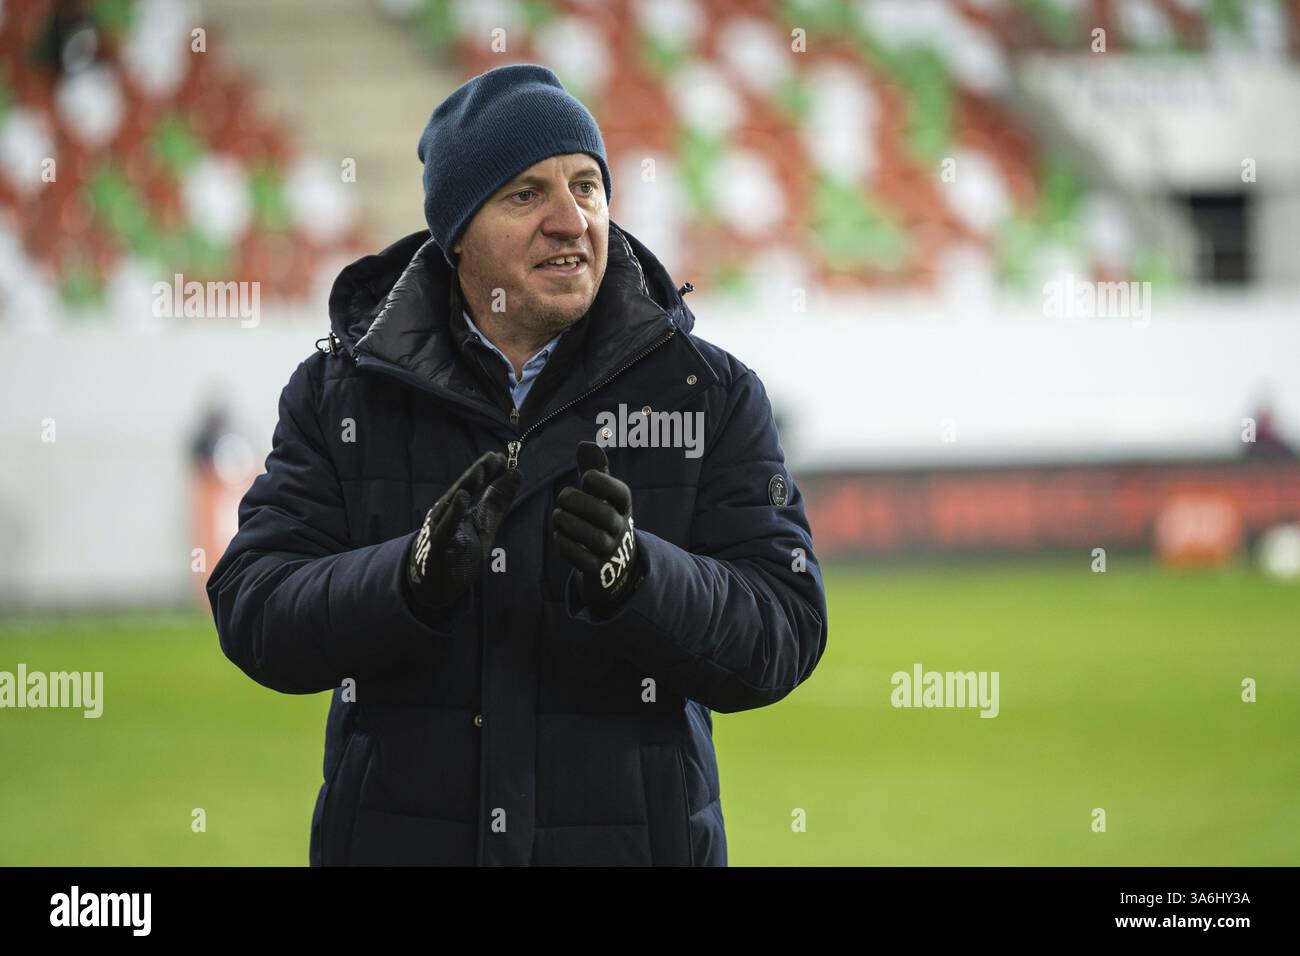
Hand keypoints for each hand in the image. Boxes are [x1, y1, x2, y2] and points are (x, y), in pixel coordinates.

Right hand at [405, 451, 521, 611]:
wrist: (434, 585)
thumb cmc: (458, 552)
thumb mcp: (484, 526)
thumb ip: (498, 503)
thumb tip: (515, 474)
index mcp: (459, 506)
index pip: (475, 485)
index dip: (489, 471)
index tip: (505, 458)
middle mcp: (447, 512)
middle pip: (464, 488)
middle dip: (479, 472)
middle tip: (494, 457)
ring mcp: (440, 526)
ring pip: (453, 502)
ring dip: (467, 485)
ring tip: (481, 471)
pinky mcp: (437, 544)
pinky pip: (446, 526)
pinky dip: (454, 512)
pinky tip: (463, 498)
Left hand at [551, 441, 642, 616]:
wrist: (614, 561)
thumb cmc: (602, 516)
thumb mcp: (603, 493)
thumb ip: (594, 468)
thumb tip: (585, 443)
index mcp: (623, 505)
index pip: (620, 492)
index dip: (601, 482)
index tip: (585, 478)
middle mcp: (620, 527)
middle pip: (605, 515)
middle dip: (578, 503)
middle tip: (562, 498)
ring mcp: (610, 550)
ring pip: (593, 538)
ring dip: (569, 524)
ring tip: (557, 515)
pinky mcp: (597, 569)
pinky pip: (582, 560)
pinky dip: (566, 546)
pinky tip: (558, 535)